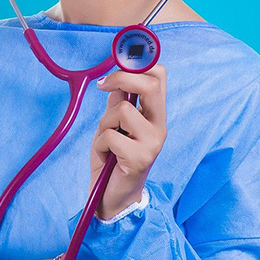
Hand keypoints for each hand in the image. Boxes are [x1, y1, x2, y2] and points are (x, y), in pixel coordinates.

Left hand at [90, 64, 167, 218]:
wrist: (113, 197)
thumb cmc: (113, 159)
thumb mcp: (112, 125)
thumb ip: (117, 103)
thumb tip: (113, 80)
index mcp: (155, 114)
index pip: (159, 76)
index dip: (138, 62)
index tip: (115, 66)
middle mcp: (160, 126)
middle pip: (150, 84)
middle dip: (121, 78)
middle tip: (102, 86)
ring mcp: (153, 142)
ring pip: (122, 110)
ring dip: (104, 122)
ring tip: (105, 140)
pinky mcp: (141, 158)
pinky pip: (110, 135)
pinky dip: (99, 144)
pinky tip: (105, 157)